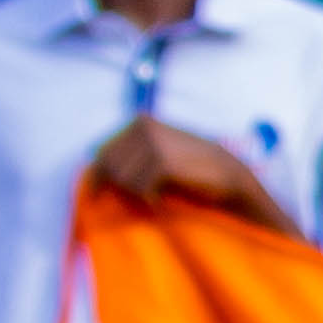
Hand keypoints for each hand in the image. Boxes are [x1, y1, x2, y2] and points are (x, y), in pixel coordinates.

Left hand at [89, 115, 287, 230]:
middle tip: (143, 196)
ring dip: (138, 193)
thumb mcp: (158, 152)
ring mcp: (153, 143)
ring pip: (124, 180)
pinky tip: (163, 200)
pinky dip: (151, 199)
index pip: (103, 153)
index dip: (97, 177)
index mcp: (140, 123)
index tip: (95, 197)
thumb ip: (130, 155)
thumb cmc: (191, 168)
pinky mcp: (163, 161)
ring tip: (157, 195)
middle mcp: (144, 127)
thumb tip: (94, 172)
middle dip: (122, 187)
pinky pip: (140, 188)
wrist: (228, 174)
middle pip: (110, 167)